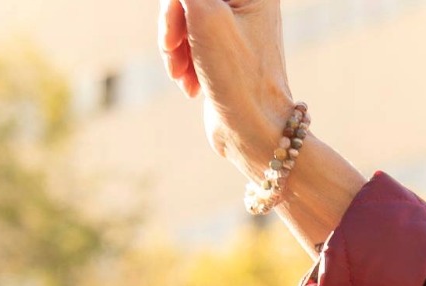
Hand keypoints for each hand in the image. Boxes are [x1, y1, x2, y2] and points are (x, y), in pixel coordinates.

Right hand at [161, 0, 294, 174]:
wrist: (253, 133)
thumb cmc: (237, 75)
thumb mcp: (203, 14)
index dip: (176, 6)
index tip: (178, 31)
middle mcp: (248, 2)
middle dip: (172, 25)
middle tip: (176, 53)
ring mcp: (235, 26)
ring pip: (181, 18)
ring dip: (173, 47)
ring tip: (183, 76)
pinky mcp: (222, 49)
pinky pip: (187, 40)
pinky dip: (181, 61)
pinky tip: (191, 85)